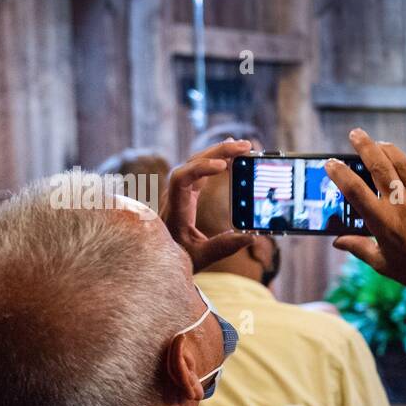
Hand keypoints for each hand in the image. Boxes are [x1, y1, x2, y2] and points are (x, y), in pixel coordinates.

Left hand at [162, 139, 255, 271]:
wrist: (154, 259)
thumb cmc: (172, 260)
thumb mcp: (199, 258)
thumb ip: (223, 247)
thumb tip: (251, 236)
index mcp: (175, 209)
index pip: (182, 178)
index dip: (201, 169)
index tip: (223, 166)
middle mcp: (174, 196)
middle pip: (192, 163)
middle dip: (218, 152)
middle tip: (245, 146)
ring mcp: (179, 193)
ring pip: (196, 163)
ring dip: (218, 153)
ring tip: (243, 146)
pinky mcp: (185, 194)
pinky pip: (199, 171)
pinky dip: (215, 162)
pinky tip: (230, 158)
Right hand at [327, 128, 405, 310]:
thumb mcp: (381, 263)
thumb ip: (358, 248)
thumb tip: (337, 241)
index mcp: (382, 222)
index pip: (354, 190)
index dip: (340, 173)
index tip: (331, 163)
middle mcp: (401, 205)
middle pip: (379, 166)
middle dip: (364, 146)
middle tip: (355, 134)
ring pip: (402, 163)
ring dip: (388, 149)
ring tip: (378, 143)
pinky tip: (404, 161)